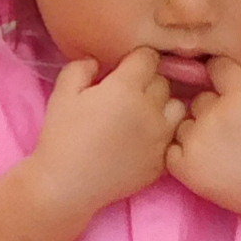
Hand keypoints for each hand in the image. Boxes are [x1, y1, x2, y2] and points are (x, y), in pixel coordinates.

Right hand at [26, 48, 186, 223]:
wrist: (69, 183)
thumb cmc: (62, 135)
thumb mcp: (62, 93)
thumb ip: (81, 68)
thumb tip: (98, 62)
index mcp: (126, 88)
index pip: (148, 57)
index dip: (136, 58)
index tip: (125, 66)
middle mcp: (152, 109)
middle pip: (163, 81)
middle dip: (148, 81)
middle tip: (127, 92)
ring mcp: (162, 136)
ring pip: (178, 108)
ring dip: (163, 105)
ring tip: (143, 114)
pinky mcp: (164, 159)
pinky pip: (173, 136)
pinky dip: (163, 132)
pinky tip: (142, 138)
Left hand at [166, 58, 240, 240]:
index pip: (217, 67)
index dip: (224, 77)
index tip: (229, 90)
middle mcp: (213, 113)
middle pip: (200, 99)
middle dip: (213, 109)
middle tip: (234, 131)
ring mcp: (195, 140)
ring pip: (185, 124)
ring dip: (198, 132)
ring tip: (224, 152)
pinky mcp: (183, 166)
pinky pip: (173, 150)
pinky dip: (185, 155)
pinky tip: (209, 164)